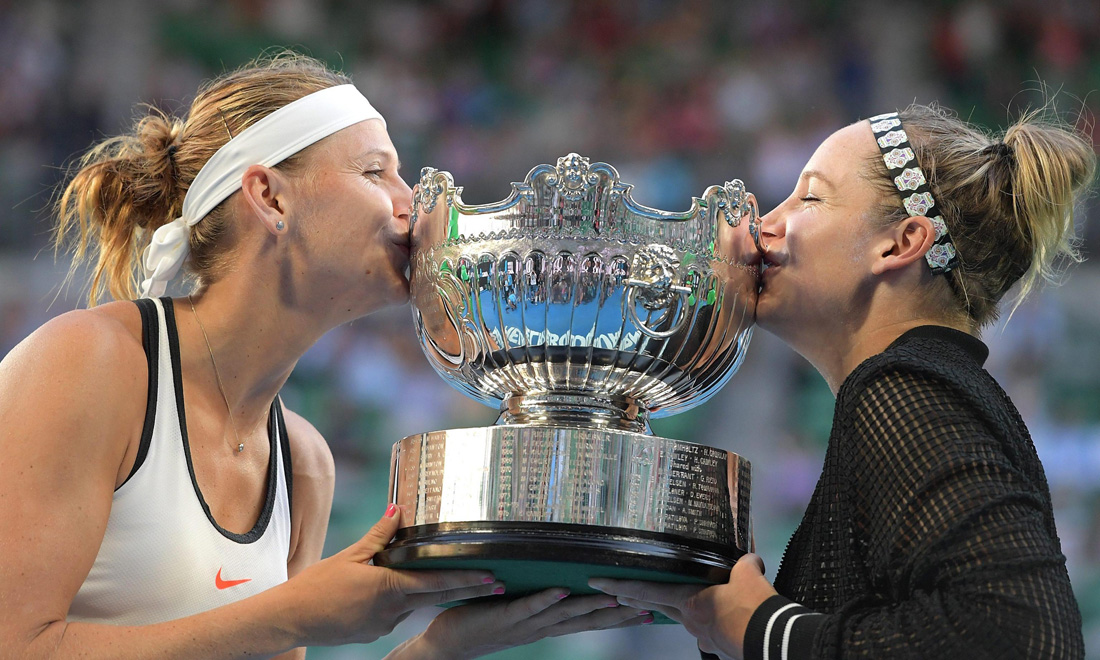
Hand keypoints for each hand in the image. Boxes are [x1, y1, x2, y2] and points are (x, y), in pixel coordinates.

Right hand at [278, 505, 504, 646]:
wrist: (291, 619)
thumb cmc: (316, 585)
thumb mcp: (349, 555)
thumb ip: (378, 535)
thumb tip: (398, 508)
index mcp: (389, 587)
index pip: (436, 582)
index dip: (466, 579)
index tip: (491, 577)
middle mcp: (392, 610)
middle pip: (437, 597)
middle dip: (468, 590)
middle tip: (497, 585)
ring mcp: (384, 625)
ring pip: (414, 604)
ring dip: (427, 593)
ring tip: (445, 579)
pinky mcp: (374, 633)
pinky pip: (396, 614)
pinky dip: (401, 602)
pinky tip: (390, 592)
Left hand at [390, 588, 652, 659]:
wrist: (446, 646)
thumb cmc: (480, 625)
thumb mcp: (517, 612)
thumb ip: (538, 600)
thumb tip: (560, 581)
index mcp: (545, 626)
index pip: (589, 622)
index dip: (617, 617)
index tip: (646, 611)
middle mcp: (540, 628)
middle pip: (585, 621)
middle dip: (616, 614)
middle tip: (645, 608)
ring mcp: (523, 624)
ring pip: (562, 614)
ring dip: (588, 605)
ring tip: (614, 595)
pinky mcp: (503, 617)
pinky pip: (528, 607)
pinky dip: (546, 599)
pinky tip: (562, 589)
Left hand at [589, 554, 775, 659]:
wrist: (772, 639)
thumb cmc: (754, 608)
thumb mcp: (749, 575)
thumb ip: (745, 564)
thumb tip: (750, 559)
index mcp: (690, 602)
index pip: (647, 591)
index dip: (620, 586)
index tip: (599, 583)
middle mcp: (690, 620)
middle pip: (656, 606)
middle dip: (634, 599)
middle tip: (615, 594)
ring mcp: (703, 636)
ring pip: (681, 617)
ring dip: (672, 608)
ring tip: (669, 599)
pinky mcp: (717, 645)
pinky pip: (705, 629)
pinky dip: (706, 620)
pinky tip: (718, 616)